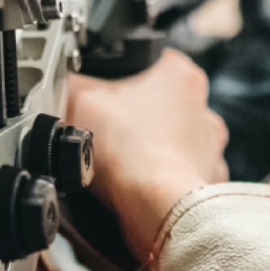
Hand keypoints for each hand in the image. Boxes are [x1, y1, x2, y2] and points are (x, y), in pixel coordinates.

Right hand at [67, 49, 229, 261]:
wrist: (154, 210)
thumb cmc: (129, 152)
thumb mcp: (79, 98)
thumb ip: (70, 81)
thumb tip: (60, 79)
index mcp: (180, 75)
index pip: (151, 60)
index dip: (123, 75)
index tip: (106, 89)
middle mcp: (203, 109)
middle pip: (160, 102)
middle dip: (134, 113)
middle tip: (107, 124)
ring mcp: (209, 149)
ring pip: (171, 140)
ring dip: (149, 146)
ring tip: (119, 157)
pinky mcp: (206, 184)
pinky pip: (178, 175)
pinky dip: (159, 177)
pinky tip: (135, 181)